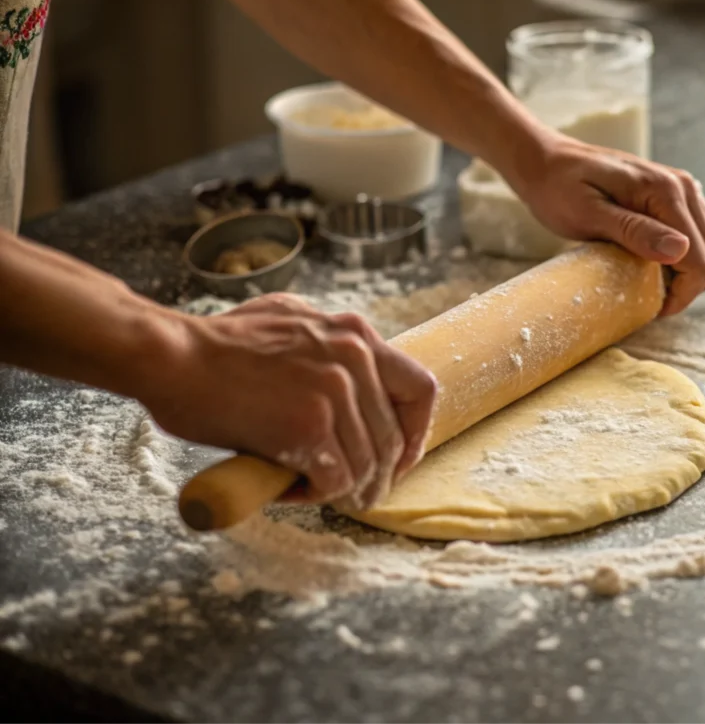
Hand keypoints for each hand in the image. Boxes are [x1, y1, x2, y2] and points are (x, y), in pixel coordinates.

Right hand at [144, 294, 436, 506]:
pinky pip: (335, 479)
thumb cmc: (220, 345)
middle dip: (379, 476)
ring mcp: (334, 392)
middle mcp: (355, 357)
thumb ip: (330, 344)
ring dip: (345, 490)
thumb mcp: (293, 321)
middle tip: (356, 494)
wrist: (171, 356)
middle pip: (392, 438)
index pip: (421, 389)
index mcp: (356, 333)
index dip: (416, 433)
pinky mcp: (308, 426)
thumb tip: (354, 380)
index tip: (399, 458)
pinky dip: (317, 495)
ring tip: (315, 493)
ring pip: (366, 465)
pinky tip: (290, 490)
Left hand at [511, 133, 704, 314]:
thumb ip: (634, 231)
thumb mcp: (588, 215)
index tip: (653, 308)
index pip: (701, 261)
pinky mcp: (681, 197)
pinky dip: (697, 258)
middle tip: (653, 298)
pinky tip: (665, 265)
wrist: (549, 161)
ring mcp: (687, 190)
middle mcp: (686, 188)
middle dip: (691, 288)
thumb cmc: (559, 189)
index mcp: (666, 192)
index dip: (682, 295)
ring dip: (698, 275)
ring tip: (658, 283)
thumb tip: (679, 250)